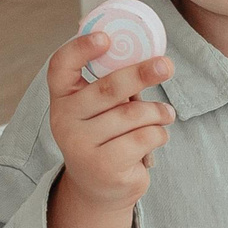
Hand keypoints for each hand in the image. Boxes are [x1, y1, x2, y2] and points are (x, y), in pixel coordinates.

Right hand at [46, 28, 174, 210]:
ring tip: (166, 114)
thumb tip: (153, 61)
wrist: (98, 189)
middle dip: (141, 74)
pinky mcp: (104, 166)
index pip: (60, 66)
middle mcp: (65, 120)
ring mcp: (81, 145)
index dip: (80, 48)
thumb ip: (114, 87)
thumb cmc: (106, 136)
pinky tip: (158, 136)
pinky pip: (144, 137)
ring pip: (133, 114)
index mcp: (62, 98)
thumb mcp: (102, 110)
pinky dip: (159, 133)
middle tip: (166, 65)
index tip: (105, 37)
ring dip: (158, 112)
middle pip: (107, 88)